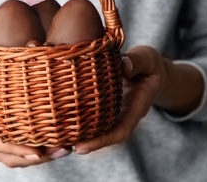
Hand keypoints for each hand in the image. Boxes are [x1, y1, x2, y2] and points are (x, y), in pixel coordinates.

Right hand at [0, 59, 71, 167]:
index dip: (14, 148)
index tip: (36, 152)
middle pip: (8, 154)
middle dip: (36, 156)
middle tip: (62, 150)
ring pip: (15, 155)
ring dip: (41, 156)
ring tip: (65, 149)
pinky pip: (17, 148)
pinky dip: (37, 148)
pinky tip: (56, 141)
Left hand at [74, 45, 203, 154]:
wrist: (149, 68)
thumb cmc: (148, 63)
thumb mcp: (147, 58)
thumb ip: (137, 62)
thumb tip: (123, 67)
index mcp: (137, 106)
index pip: (121, 130)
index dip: (102, 141)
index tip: (83, 147)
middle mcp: (124, 114)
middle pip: (106, 135)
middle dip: (86, 143)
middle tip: (64, 146)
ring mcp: (114, 111)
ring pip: (98, 128)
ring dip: (79, 134)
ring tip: (58, 139)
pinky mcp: (105, 105)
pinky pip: (92, 116)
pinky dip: (78, 120)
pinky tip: (61, 121)